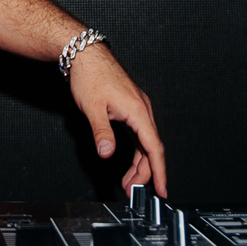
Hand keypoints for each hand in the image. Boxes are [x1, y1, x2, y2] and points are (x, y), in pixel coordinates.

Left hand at [67, 42, 166, 195]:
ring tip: (129, 182)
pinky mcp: (131, 107)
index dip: (158, 171)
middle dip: (144, 173)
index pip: (154, 148)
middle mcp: (142, 109)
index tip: (161, 189)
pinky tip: (130, 162)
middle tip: (133, 190)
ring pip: (145, 143)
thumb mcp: (93, 108)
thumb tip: (107, 153)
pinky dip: (136, 151)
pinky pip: (139, 134)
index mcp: (138, 111)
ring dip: (139, 164)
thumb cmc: (90, 75)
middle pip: (150, 149)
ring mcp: (137, 108)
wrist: (85, 54)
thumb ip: (102, 133)